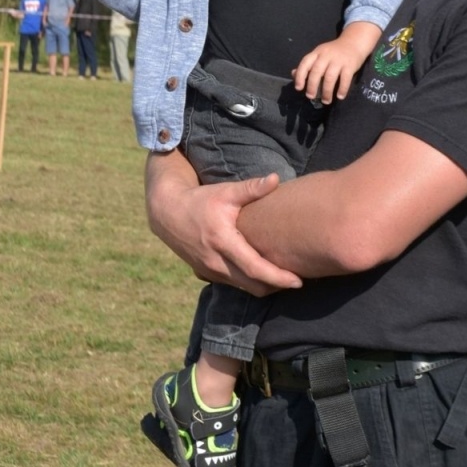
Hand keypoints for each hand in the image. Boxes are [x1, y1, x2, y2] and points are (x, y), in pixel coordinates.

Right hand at [145, 150, 303, 295]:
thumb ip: (252, 188)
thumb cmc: (201, 200)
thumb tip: (277, 178)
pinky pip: (232, 285)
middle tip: (298, 281)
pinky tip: (261, 275)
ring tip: (284, 279)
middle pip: (252, 286)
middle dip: (276, 287)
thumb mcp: (226, 192)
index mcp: (223, 242)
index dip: (278, 277)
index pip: (255, 268)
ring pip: (242, 288)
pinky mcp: (206, 273)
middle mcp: (216, 262)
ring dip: (263, 287)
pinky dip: (249, 284)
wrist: (168, 213)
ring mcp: (210, 271)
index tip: (298, 282)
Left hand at [292, 40, 363, 103]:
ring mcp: (339, 60)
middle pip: (317, 71)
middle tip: (311, 97)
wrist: (354, 42)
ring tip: (326, 101)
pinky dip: (342, 89)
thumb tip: (293, 74)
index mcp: (317, 53)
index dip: (300, 76)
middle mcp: (326, 55)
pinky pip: (345, 79)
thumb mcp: (319, 55)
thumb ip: (307, 65)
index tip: (299, 88)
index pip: (305, 63)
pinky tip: (340, 96)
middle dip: (312, 86)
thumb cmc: (334, 52)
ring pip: (330, 77)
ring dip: (327, 91)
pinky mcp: (350, 65)